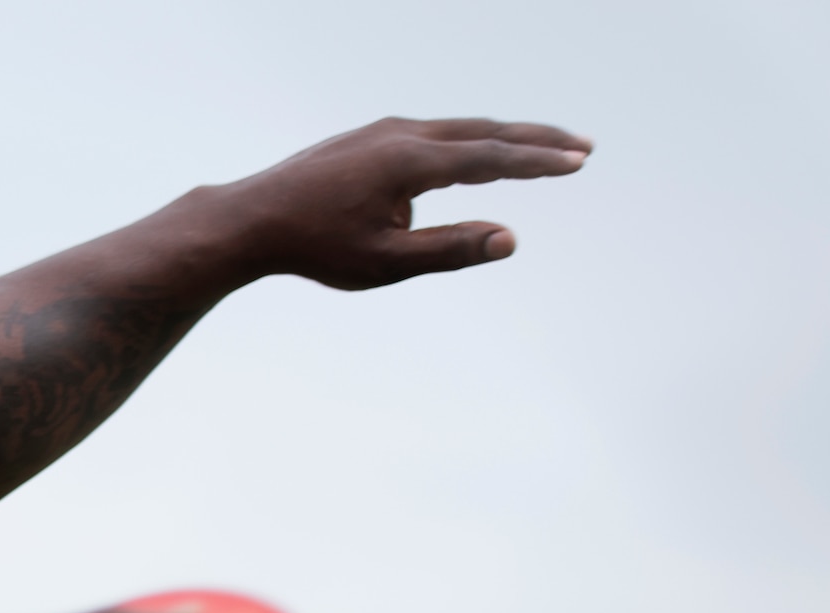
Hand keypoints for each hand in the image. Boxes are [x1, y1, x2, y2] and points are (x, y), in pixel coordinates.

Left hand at [219, 117, 591, 290]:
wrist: (250, 219)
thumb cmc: (313, 247)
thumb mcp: (385, 261)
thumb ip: (449, 249)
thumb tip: (510, 239)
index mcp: (409, 161)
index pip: (491, 157)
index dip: (539, 162)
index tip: (580, 162)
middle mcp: (400, 134)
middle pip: (483, 131)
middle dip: (535, 141)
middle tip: (582, 148)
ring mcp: (382, 131)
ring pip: (456, 130)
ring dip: (500, 140)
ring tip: (535, 155)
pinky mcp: (367, 139)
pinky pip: (428, 138)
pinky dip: (461, 146)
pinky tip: (463, 169)